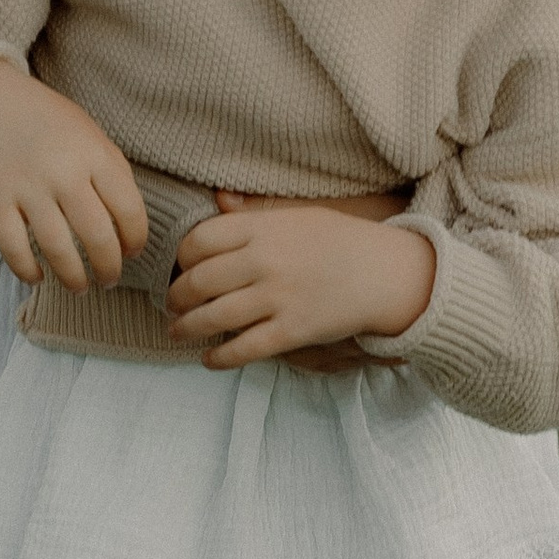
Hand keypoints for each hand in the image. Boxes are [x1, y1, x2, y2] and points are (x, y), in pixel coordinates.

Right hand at [0, 58, 146, 292]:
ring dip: (73, 278)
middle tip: (109, 279)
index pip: (130, 211)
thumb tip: (129, 228)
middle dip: (109, 269)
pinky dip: (27, 271)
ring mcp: (26, 187)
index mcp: (95, 154)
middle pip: (98, 237)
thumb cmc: (47, 123)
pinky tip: (37, 277)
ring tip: (79, 286)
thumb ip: (112, 174)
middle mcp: (64, 172)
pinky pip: (14, 249)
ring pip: (57, 250)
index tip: (131, 251)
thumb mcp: (90, 134)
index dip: (135, 240)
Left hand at [167, 201, 434, 371]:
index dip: (181, 259)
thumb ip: (254, 214)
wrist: (385, 272)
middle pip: (199, 281)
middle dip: (177, 297)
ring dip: (188, 328)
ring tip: (178, 331)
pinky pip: (244, 348)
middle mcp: (265, 261)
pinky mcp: (293, 331)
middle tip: (172, 304)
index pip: (199, 242)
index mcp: (263, 228)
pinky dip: (219, 357)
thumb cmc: (339, 241)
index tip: (181, 268)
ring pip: (214, 317)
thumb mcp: (297, 214)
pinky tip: (209, 359)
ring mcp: (279, 297)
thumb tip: (217, 199)